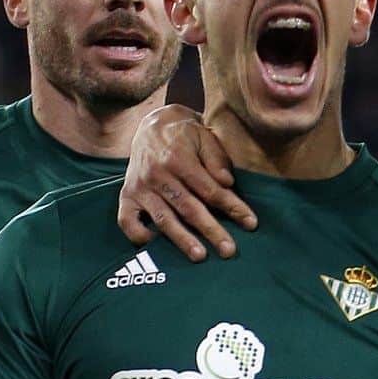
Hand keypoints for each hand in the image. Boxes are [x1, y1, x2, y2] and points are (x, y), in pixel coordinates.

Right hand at [116, 105, 253, 260]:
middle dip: (211, 230)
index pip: (210, 190)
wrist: (151, 123)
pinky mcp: (127, 195)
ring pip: (163, 218)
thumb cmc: (184, 134)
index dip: (232, 207)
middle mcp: (157, 174)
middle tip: (228, 250)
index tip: (250, 223)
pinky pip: (127, 221)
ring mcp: (140, 187)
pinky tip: (155, 244)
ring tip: (199, 256)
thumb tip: (227, 183)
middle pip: (188, 208)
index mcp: (179, 159)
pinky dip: (139, 235)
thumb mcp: (204, 136)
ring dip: (182, 239)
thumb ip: (217, 159)